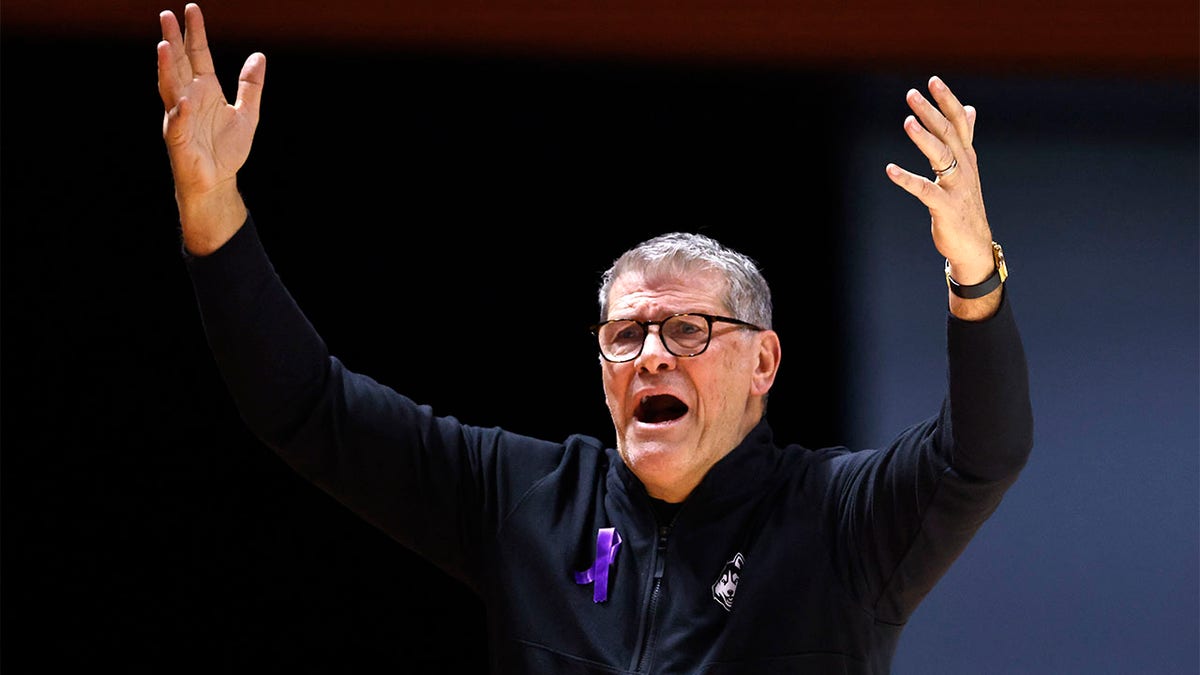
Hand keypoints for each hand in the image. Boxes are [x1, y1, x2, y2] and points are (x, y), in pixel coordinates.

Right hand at [158, 3, 264, 252]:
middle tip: (166, 15)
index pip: (197, 55)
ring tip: (164, 46)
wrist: (217, 182)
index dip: (194, 33)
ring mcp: (180, 117)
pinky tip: (185, 99)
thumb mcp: (247, 113)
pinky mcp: (180, 139)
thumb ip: (250, 85)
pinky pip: (180, 123)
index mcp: (204, 89)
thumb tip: (259, 56)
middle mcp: (188, 98)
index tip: (191, 9)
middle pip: (179, 64)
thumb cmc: (226, 148)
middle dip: (173, 40)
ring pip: (171, 88)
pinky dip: (182, 111)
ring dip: (167, 68)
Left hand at [885, 76, 995, 287]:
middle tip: (912, 94)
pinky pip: (924, 190)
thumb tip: (969, 109)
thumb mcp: (966, 168)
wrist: (974, 244)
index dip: (946, 101)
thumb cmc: (965, 205)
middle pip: (947, 134)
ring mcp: (956, 187)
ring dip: (924, 137)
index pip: (958, 122)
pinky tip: (889, 169)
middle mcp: (964, 168)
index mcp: (966, 157)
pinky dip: (907, 179)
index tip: (933, 81)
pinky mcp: (945, 207)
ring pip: (940, 156)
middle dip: (930, 112)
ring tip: (907, 121)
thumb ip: (965, 138)